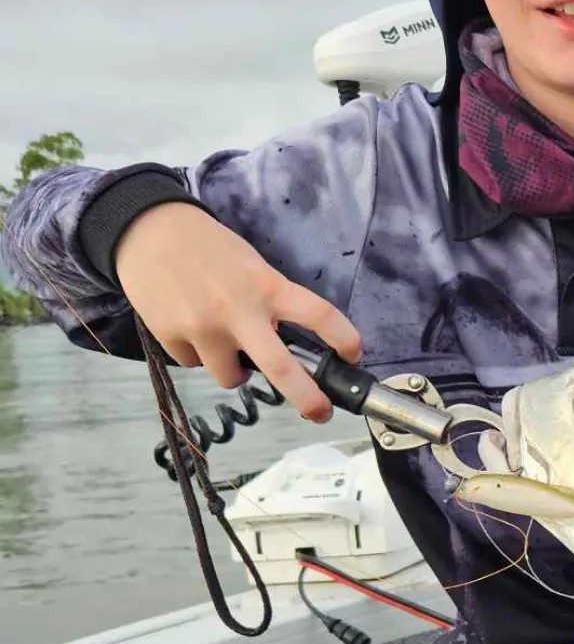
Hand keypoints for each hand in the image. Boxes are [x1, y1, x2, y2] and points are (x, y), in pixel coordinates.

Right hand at [112, 202, 362, 420]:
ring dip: (235, 369)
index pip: (320, 315)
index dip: (344, 338)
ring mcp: (203, 329)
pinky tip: (191, 326)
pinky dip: (199, 354)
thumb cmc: (209, 247)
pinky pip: (195, 364)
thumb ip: (270, 300)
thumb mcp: (252, 265)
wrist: (148, 231)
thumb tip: (282, 340)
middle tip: (320, 413)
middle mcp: (239, 311)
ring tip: (225, 342)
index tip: (354, 355)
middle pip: (282, 369)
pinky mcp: (171, 339)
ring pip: (231, 377)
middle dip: (307, 399)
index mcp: (268, 286)